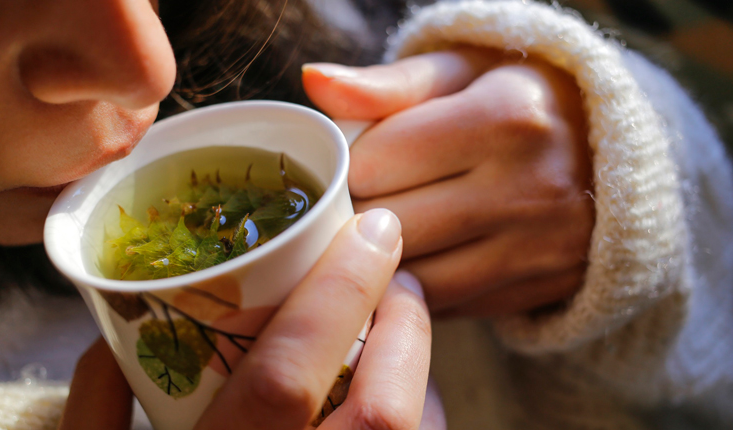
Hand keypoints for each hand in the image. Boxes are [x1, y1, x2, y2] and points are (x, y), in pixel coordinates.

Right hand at [60, 209, 445, 429]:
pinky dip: (424, 419)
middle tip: (399, 274)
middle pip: (385, 411)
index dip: (339, 292)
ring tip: (404, 326)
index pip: (290, 376)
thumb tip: (109, 335)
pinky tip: (403, 396)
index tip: (374, 229)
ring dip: (424, 372)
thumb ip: (96, 415)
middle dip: (407, 324)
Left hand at [303, 47, 593, 316]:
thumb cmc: (520, 99)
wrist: (618, 152)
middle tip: (353, 201)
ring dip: (380, 263)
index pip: (374, 163)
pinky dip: (418, 290)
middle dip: (355, 217)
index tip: (351, 162)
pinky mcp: (541, 288)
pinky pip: (448, 307)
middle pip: (389, 228)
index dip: (347, 166)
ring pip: (413, 280)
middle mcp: (529, 188)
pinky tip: (417, 260)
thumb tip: (314, 81)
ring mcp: (540, 248)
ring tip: (378, 233)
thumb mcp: (462, 71)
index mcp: (506, 116)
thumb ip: (388, 82)